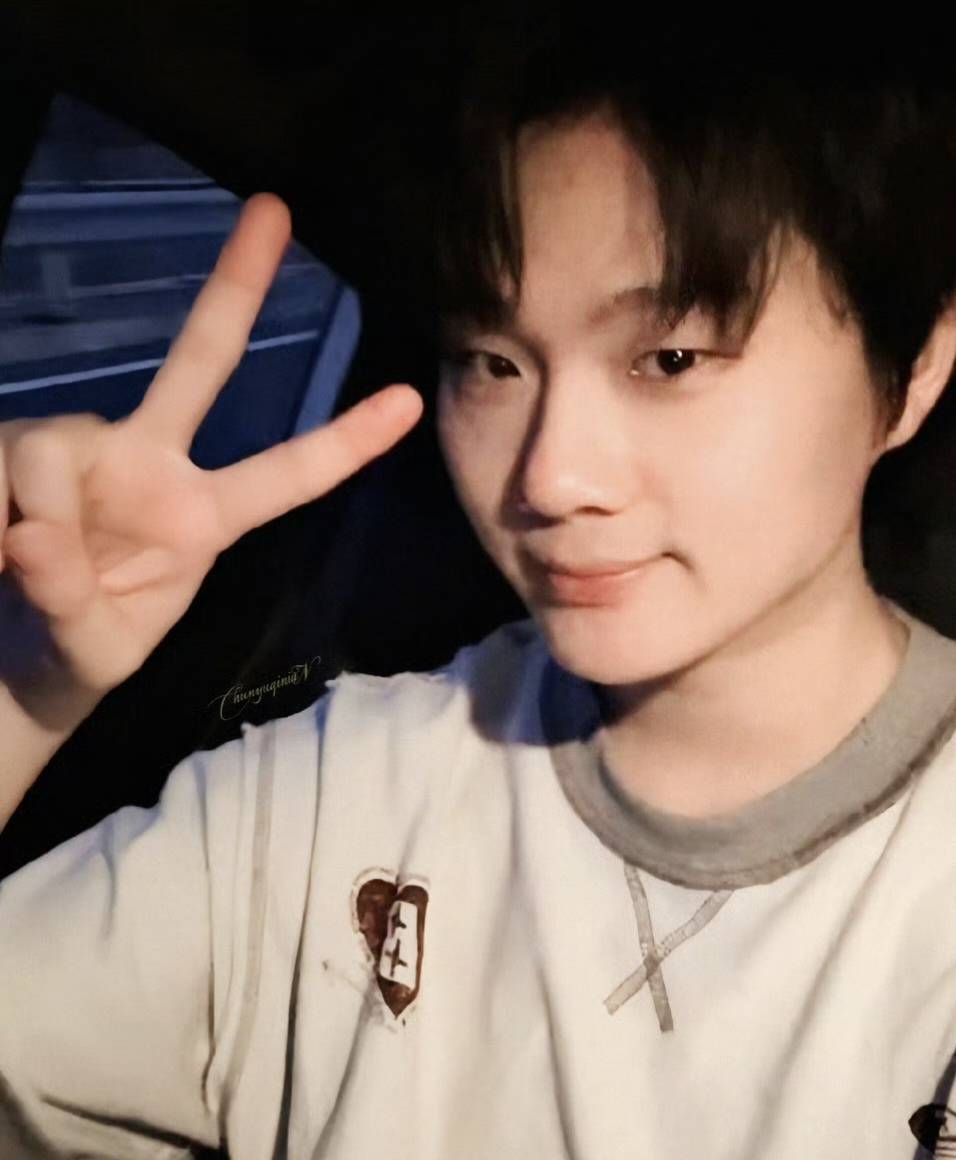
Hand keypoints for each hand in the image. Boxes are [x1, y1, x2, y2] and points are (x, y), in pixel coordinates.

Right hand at [0, 193, 422, 702]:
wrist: (11, 660)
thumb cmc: (79, 655)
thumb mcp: (95, 652)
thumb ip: (75, 602)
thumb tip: (32, 531)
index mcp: (205, 517)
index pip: (286, 476)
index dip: (344, 439)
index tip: (411, 399)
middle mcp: (152, 463)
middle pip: (200, 363)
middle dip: (235, 288)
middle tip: (276, 207)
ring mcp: (84, 448)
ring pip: (56, 445)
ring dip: (33, 512)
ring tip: (9, 572)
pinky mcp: (16, 450)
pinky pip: (4, 464)